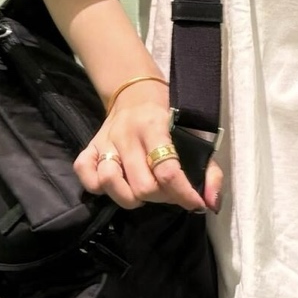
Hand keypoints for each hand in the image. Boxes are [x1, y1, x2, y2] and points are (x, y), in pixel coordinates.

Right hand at [74, 82, 223, 212]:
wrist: (136, 93)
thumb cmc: (170, 116)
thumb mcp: (195, 135)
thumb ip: (209, 171)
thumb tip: (211, 203)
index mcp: (154, 127)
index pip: (167, 171)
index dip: (183, 194)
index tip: (195, 204)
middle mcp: (126, 135)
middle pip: (142, 186)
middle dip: (160, 198)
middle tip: (168, 191)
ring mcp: (104, 143)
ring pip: (111, 185)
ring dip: (131, 197)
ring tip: (144, 190)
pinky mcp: (88, 149)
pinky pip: (86, 177)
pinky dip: (100, 188)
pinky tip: (119, 184)